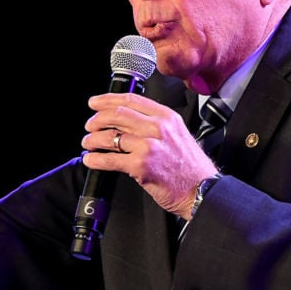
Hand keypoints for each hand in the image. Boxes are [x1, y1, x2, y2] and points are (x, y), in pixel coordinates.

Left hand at [81, 92, 219, 217]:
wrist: (202, 189)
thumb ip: (155, 124)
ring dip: (93, 139)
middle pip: (118, 115)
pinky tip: (91, 159)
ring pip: (111, 136)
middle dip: (97, 119)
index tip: (95, 103)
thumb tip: (125, 121)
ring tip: (88, 143)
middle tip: (89, 126)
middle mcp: (158, 128)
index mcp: (166, 117)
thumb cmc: (190, 167)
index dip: (108, 100)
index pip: (131, 100)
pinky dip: (96, 159)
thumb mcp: (177, 134)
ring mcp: (149, 146)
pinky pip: (110, 159)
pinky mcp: (141, 165)